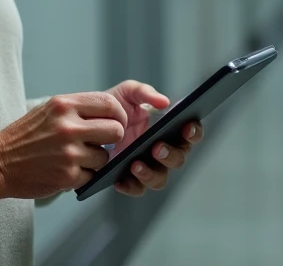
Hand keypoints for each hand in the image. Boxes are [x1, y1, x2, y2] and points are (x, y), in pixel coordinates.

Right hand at [0, 93, 125, 199]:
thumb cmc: (25, 136)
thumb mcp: (49, 110)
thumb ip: (77, 109)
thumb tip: (109, 113)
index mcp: (64, 105)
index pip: (109, 104)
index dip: (119, 114)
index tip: (117, 121)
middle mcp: (68, 127)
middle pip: (115, 130)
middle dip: (112, 139)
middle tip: (101, 143)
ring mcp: (69, 153)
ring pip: (104, 157)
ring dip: (95, 160)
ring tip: (75, 158)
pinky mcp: (67, 176)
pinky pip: (91, 176)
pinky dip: (83, 175)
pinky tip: (66, 170)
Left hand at [105, 81, 204, 196]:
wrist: (89, 123)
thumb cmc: (115, 107)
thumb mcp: (128, 93)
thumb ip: (145, 93)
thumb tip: (165, 102)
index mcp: (168, 129)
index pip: (190, 133)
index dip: (193, 132)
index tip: (186, 127)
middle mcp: (162, 150)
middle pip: (178, 159)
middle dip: (171, 155)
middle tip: (157, 147)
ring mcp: (148, 165)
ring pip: (160, 179)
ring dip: (151, 174)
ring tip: (135, 164)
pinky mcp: (130, 178)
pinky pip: (137, 188)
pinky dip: (130, 185)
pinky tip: (120, 178)